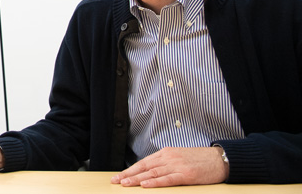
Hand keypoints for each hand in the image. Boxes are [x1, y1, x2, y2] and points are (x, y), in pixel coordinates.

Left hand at [110, 146, 227, 187]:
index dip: (130, 170)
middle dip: (128, 175)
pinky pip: (168, 179)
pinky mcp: (186, 174)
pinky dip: (155, 182)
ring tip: (125, 183)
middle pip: (144, 167)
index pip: (143, 163)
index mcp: (166, 153)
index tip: (119, 176)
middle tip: (116, 181)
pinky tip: (146, 185)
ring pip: (152, 173)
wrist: (220, 159)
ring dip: (137, 179)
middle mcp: (169, 157)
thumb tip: (150, 172)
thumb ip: (165, 163)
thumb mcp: (179, 157)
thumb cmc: (200, 160)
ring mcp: (177, 165)